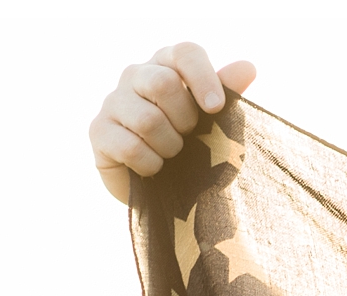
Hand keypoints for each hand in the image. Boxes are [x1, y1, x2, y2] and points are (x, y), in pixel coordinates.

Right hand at [89, 43, 256, 202]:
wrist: (172, 192)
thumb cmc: (198, 149)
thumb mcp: (219, 123)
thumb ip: (228, 94)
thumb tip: (247, 67)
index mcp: (168, 65)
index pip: (185, 52)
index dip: (203, 78)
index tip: (215, 109)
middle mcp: (135, 75)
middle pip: (162, 82)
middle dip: (185, 119)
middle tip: (189, 136)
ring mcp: (113, 101)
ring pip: (147, 119)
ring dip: (170, 147)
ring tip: (171, 154)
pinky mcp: (98, 130)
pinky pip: (130, 147)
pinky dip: (151, 165)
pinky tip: (153, 168)